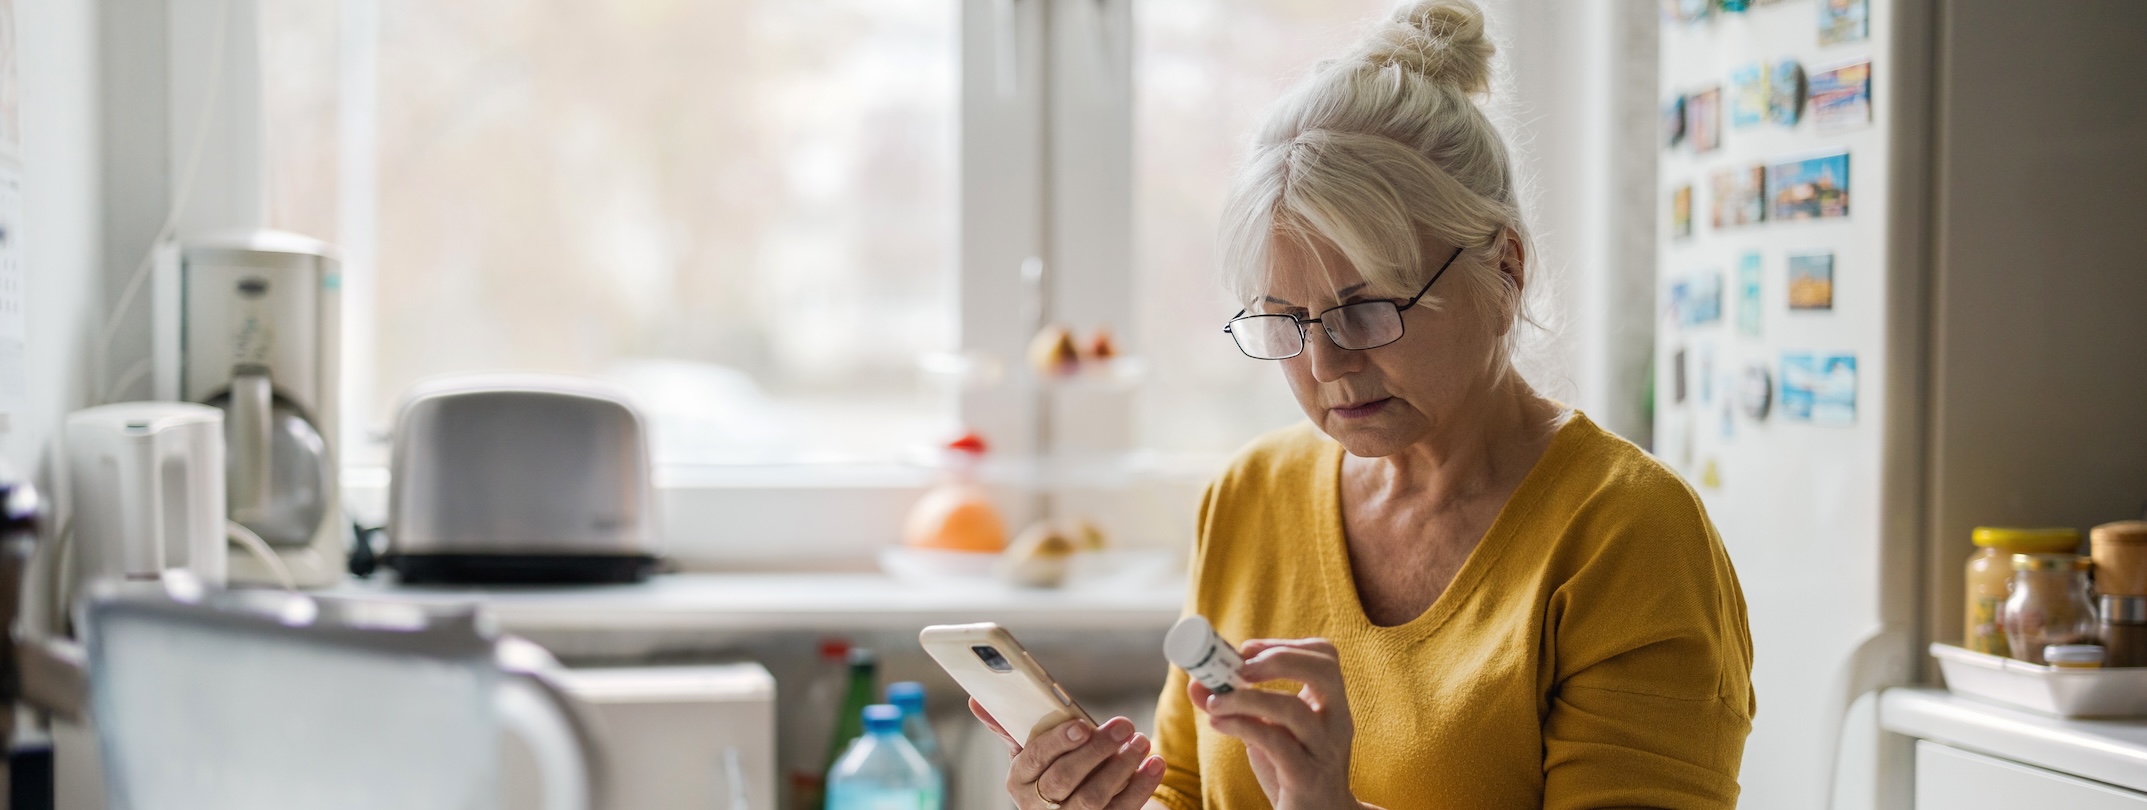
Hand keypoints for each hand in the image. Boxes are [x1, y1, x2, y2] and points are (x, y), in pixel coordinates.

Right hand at [970, 698, 1165, 809]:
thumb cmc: (1050, 771)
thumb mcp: (1030, 752)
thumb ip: (1009, 726)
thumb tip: (977, 699)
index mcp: (1019, 780)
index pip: (1035, 758)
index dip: (1058, 742)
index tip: (1082, 725)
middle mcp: (1040, 805)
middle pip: (1065, 780)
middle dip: (1096, 751)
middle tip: (1123, 725)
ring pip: (1094, 798)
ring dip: (1122, 768)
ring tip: (1141, 741)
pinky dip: (1141, 787)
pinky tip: (1154, 764)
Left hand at [1193, 638, 1359, 809]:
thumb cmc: (1291, 771)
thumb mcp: (1266, 733)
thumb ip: (1235, 707)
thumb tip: (1196, 683)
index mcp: (1330, 705)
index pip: (1325, 656)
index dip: (1285, 645)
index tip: (1246, 651)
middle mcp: (1336, 723)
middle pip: (1324, 670)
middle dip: (1277, 659)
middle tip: (1238, 668)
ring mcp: (1324, 750)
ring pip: (1293, 709)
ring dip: (1246, 698)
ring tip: (1214, 702)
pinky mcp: (1307, 777)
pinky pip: (1277, 743)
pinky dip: (1242, 726)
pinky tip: (1218, 723)